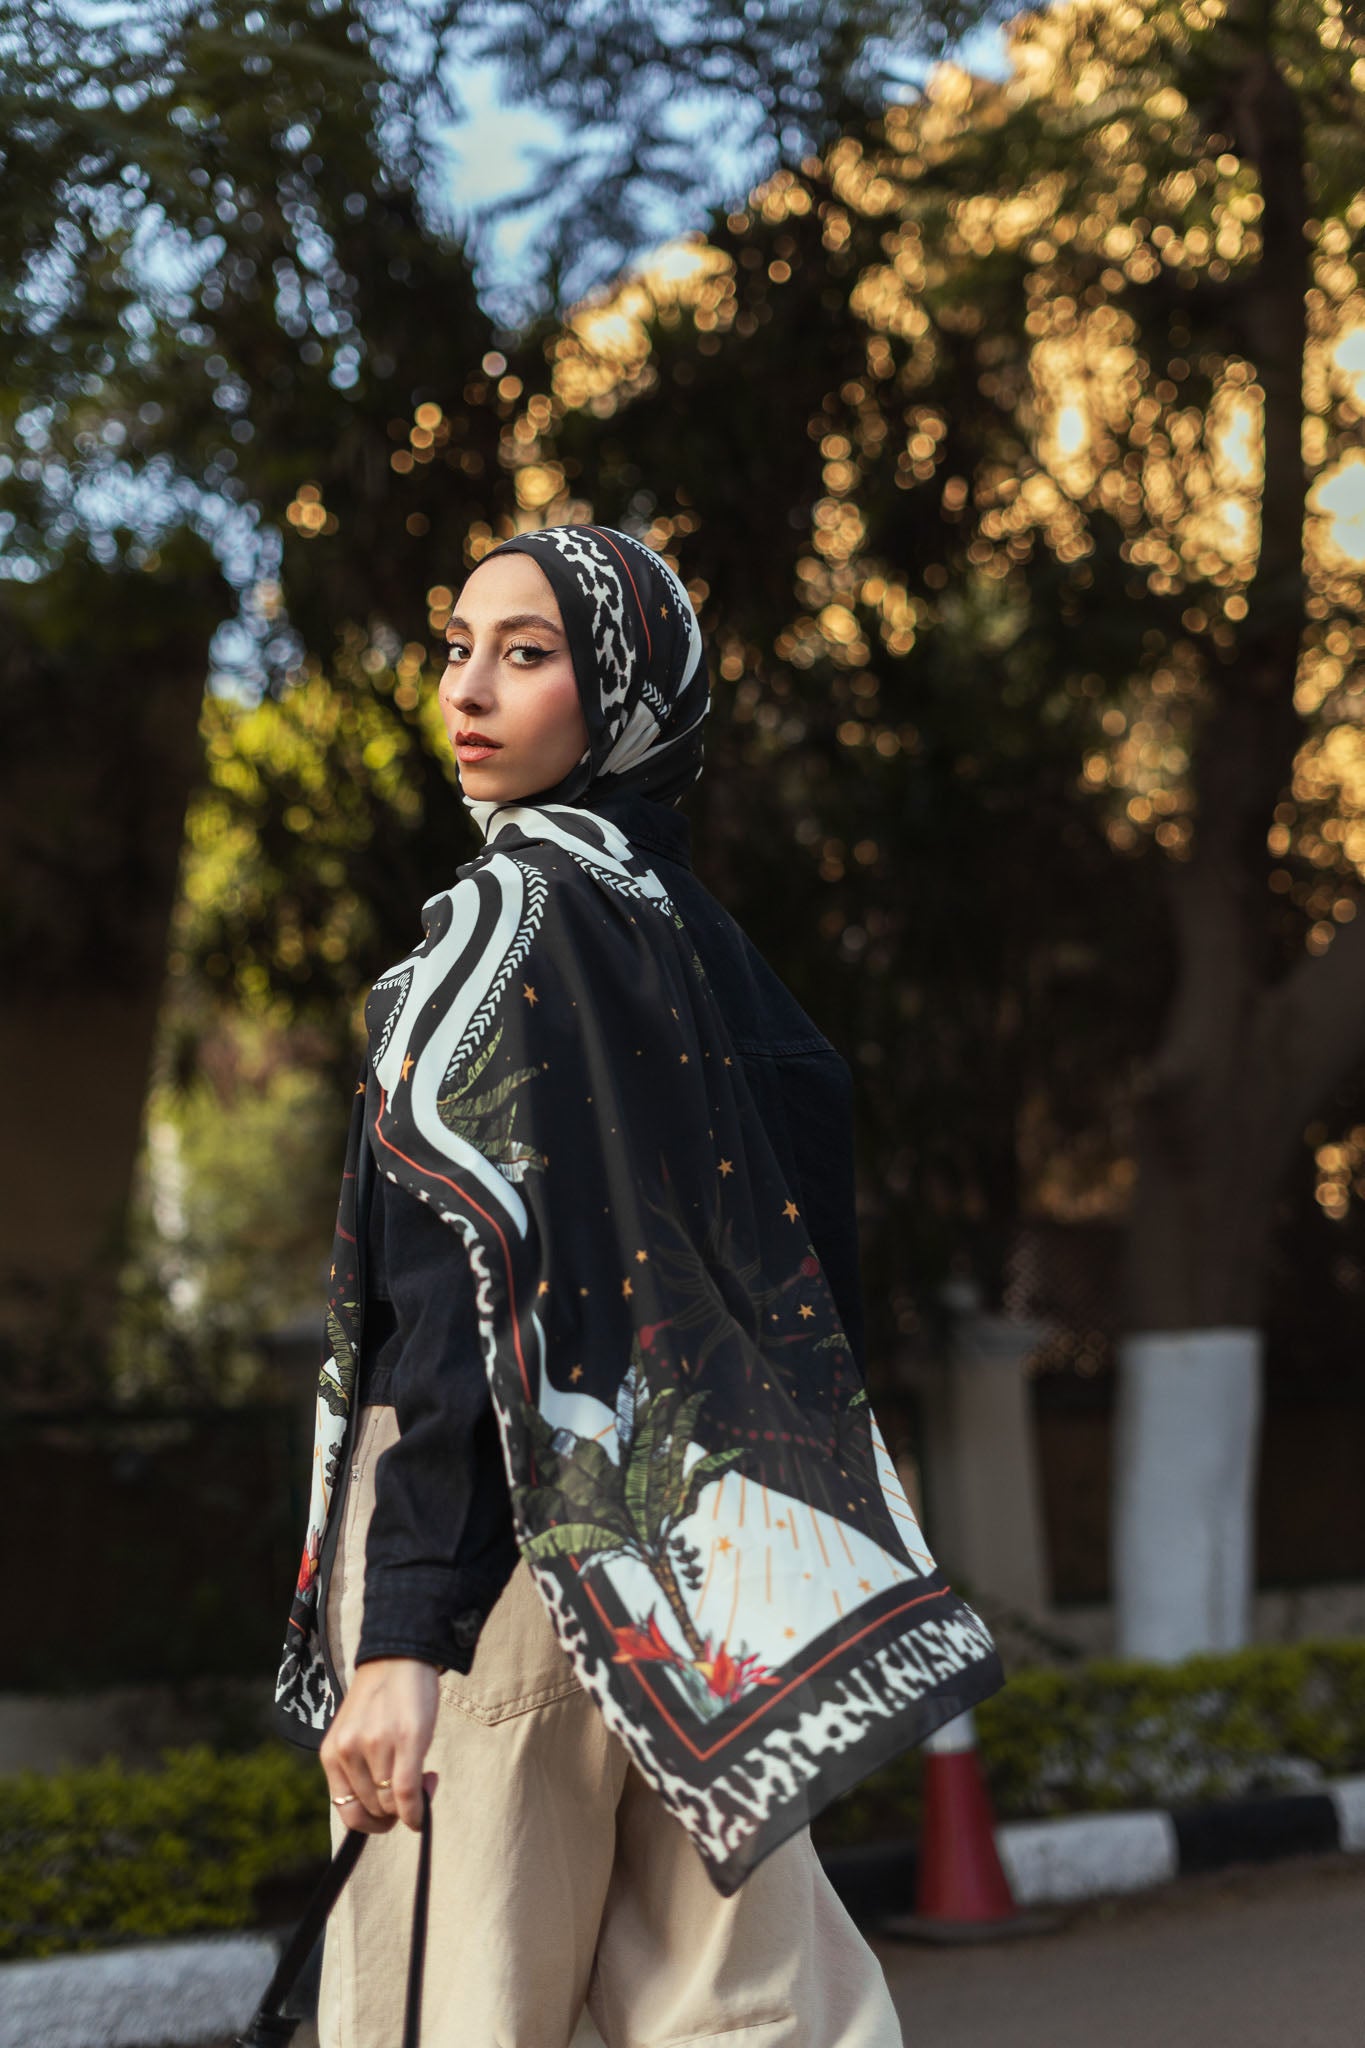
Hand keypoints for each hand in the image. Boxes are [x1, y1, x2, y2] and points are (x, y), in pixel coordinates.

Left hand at [320, 1658, 439, 1832]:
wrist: (399, 1656)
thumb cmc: (381, 1699)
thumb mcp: (354, 1735)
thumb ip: (357, 1769)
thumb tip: (382, 1812)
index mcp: (331, 1753)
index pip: (347, 1811)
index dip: (371, 1823)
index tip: (390, 1813)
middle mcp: (348, 1751)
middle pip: (374, 1809)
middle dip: (396, 1811)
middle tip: (414, 1792)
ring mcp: (376, 1745)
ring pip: (392, 1804)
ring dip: (411, 1805)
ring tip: (424, 1779)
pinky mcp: (405, 1738)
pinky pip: (407, 1793)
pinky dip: (417, 1810)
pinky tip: (424, 1803)